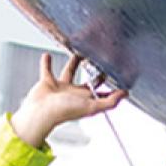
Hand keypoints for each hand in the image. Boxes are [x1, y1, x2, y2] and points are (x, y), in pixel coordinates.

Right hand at [10, 53, 128, 147]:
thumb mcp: (91, 106)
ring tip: (79, 52)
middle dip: (95, 72)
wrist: (41, 113)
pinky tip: (47, 55)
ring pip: (69, 71)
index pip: (102, 92)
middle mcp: (75, 93)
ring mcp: (61, 88)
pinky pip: (47, 70)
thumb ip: (109, 102)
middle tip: (102, 60)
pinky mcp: (47, 82)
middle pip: (88, 80)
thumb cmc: (64, 111)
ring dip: (73, 62)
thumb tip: (125, 94)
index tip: (119, 76)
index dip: (111, 88)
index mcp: (86, 99)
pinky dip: (46, 63)